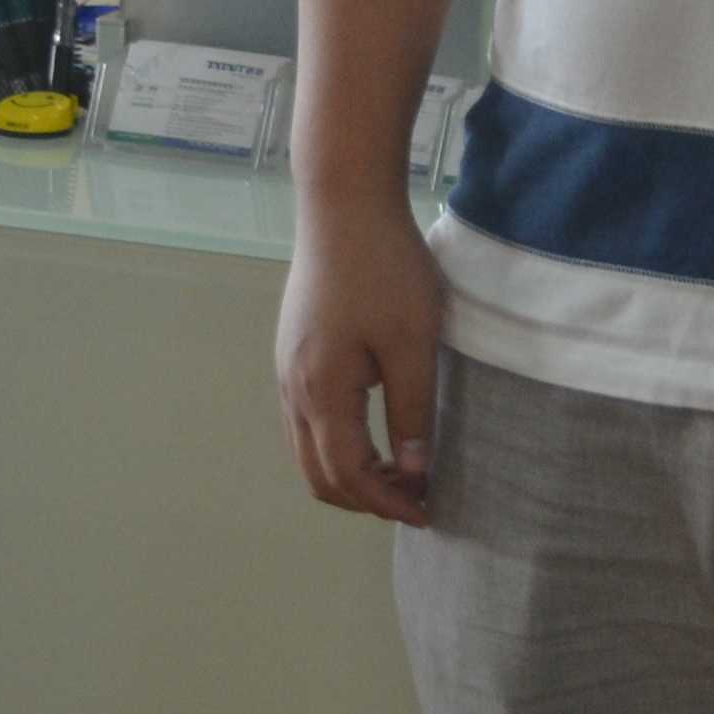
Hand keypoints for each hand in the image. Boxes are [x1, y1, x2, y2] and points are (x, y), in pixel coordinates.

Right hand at [275, 205, 445, 523]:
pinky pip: (304, 420)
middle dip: (364, 498)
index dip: (386, 503)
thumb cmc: (385, 268)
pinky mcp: (292, 350)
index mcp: (321, 393)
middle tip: (414, 497)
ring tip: (398, 470)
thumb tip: (412, 472)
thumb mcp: (412, 342)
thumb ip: (412, 410)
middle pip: (318, 474)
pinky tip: (372, 429)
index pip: (347, 476)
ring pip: (306, 449)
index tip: (426, 510)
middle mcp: (293, 389)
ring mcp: (286, 369)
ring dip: (348, 472)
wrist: (343, 203)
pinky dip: (335, 444)